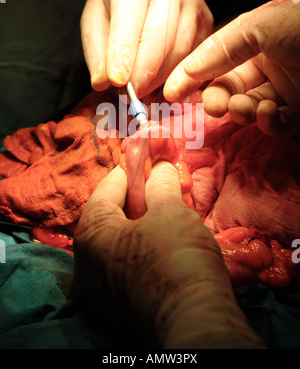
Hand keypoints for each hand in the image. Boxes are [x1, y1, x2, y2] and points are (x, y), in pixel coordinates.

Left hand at [73, 162, 263, 348]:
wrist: (196, 325)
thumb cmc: (177, 259)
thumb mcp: (171, 212)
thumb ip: (160, 185)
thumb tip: (160, 167)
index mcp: (91, 235)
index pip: (106, 189)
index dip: (129, 170)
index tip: (145, 159)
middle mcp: (87, 264)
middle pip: (112, 216)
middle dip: (139, 198)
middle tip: (160, 184)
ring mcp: (102, 289)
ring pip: (122, 242)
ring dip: (144, 223)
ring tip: (168, 209)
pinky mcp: (120, 306)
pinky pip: (129, 264)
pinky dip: (146, 247)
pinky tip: (168, 240)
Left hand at [80, 0, 212, 99]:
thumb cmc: (118, 2)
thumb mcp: (96, 17)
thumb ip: (97, 50)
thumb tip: (103, 82)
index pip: (129, 19)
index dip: (123, 52)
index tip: (117, 81)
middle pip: (161, 36)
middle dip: (144, 71)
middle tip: (130, 96)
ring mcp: (194, 3)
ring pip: (180, 50)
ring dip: (160, 78)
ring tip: (141, 90)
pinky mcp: (207, 21)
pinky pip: (194, 57)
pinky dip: (176, 77)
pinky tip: (160, 84)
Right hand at [164, 0, 299, 134]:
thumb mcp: (259, 26)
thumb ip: (220, 49)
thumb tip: (187, 70)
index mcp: (255, 40)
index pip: (214, 60)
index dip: (192, 76)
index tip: (171, 92)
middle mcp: (267, 65)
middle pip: (228, 88)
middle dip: (216, 99)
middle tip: (212, 105)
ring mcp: (284, 90)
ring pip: (247, 108)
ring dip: (240, 111)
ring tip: (244, 107)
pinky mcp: (298, 113)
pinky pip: (273, 123)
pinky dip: (265, 123)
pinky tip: (267, 113)